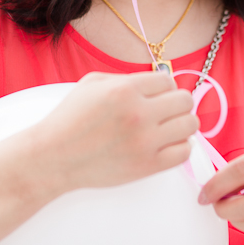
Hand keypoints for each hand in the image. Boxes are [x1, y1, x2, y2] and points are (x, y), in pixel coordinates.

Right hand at [29, 71, 198, 194]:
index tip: (158, 95)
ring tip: (167, 128)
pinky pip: (184, 152)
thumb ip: (128, 78)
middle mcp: (139, 113)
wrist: (52, 158)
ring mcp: (145, 141)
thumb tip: (159, 81)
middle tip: (166, 111)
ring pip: (190, 125)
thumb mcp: (92, 84)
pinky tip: (165, 145)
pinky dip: (180, 147)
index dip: (165, 87)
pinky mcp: (147, 166)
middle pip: (185, 101)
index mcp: (125, 90)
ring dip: (182, 124)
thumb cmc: (70, 119)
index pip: (169, 80)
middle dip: (177, 103)